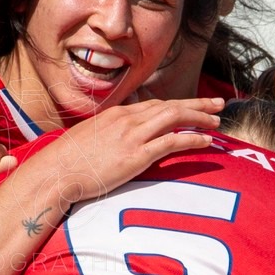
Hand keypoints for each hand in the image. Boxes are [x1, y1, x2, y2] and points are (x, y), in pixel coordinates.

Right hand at [17, 98, 219, 209]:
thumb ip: (108, 133)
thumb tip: (116, 138)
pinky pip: (171, 142)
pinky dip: (191, 139)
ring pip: (175, 118)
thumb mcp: (89, 138)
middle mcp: (127, 119)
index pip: (154, 104)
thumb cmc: (67, 161)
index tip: (195, 104)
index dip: (178, 103)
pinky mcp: (136, 155)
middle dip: (197, 104)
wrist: (56, 172)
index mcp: (117, 114)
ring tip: (217, 121)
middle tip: (218, 104)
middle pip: (170, 105)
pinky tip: (206, 141)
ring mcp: (132, 136)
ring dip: (199, 118)